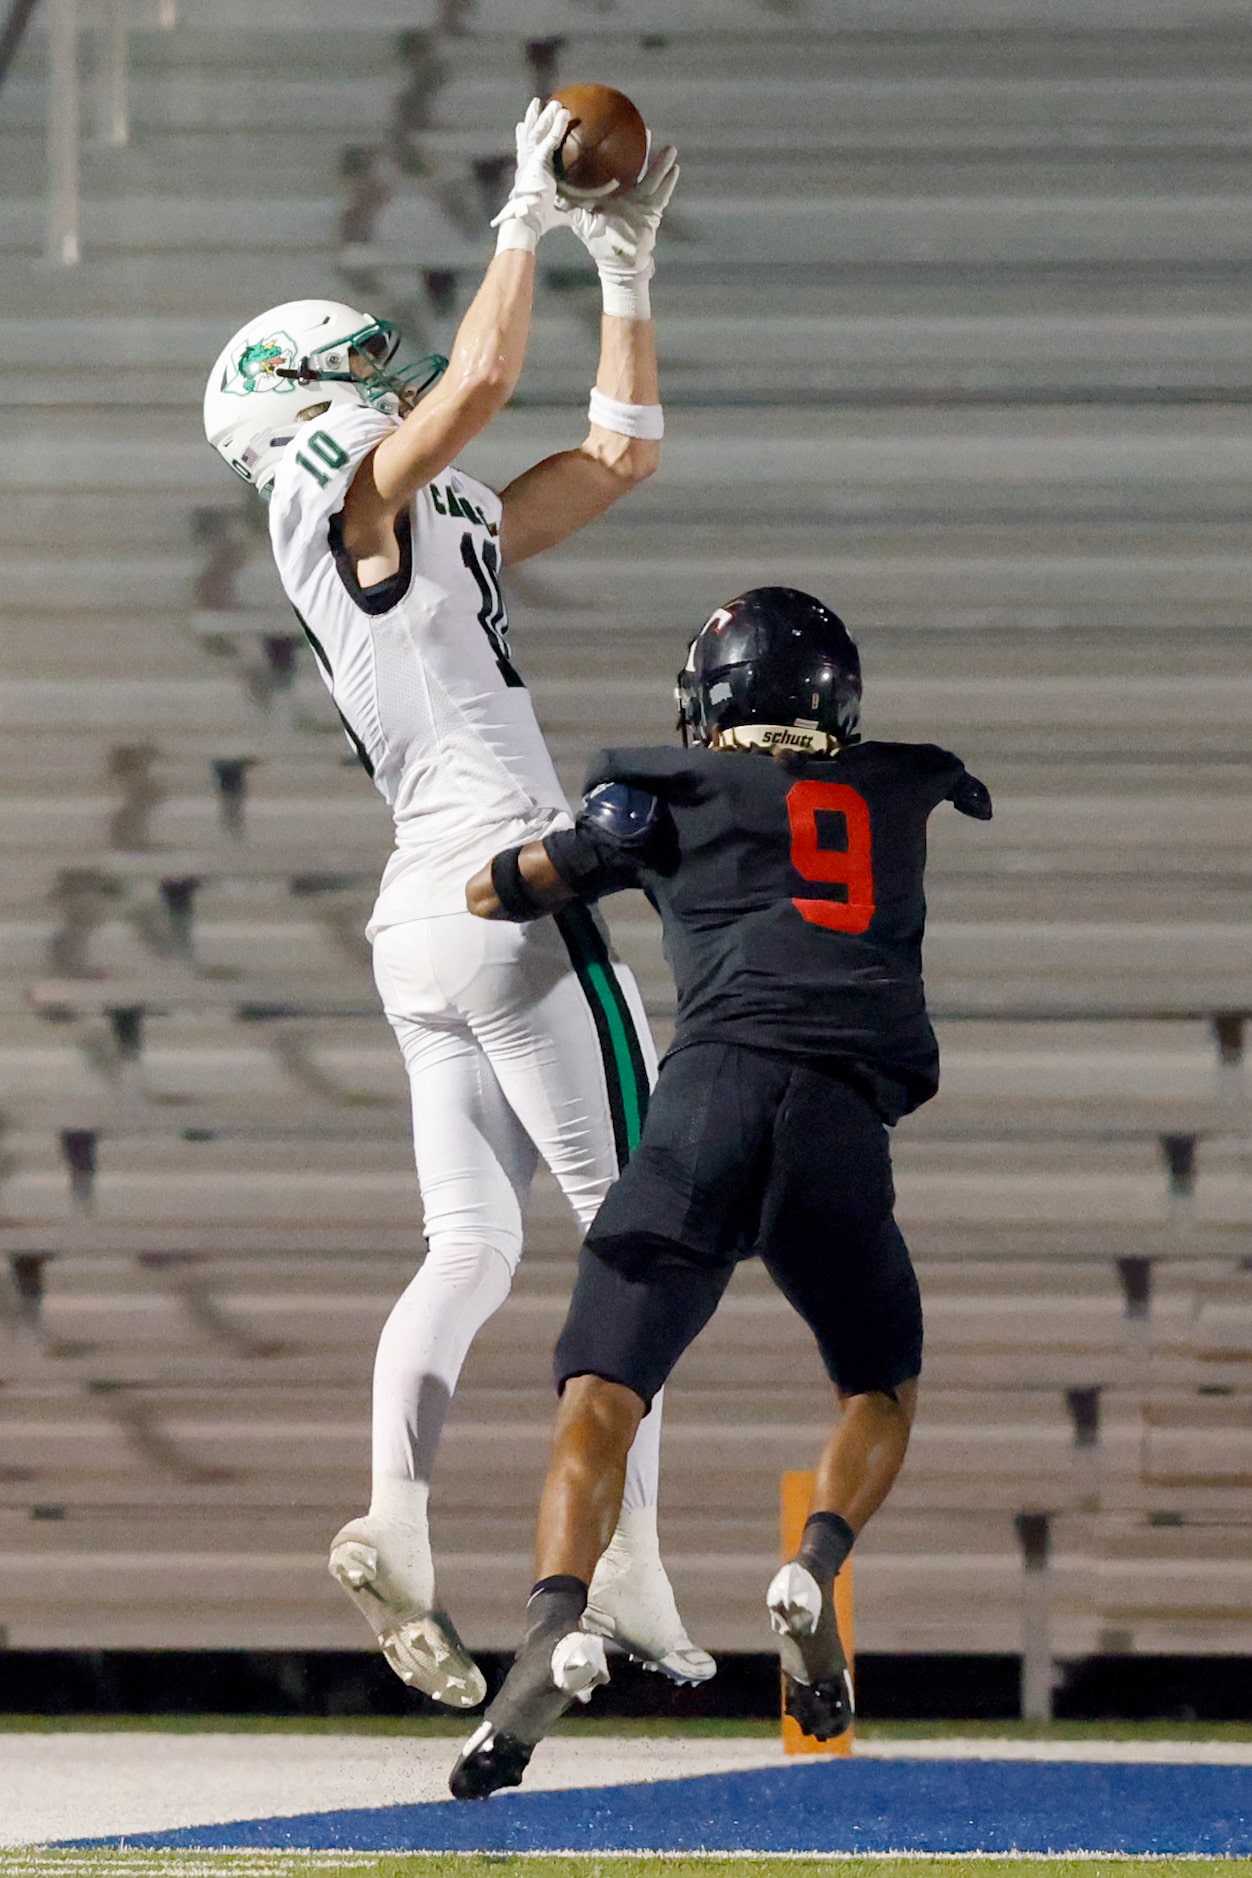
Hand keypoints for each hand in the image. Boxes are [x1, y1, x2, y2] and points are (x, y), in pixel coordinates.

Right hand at [492, 97, 572, 252]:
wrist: (528, 219)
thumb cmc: (541, 219)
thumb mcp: (562, 213)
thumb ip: (577, 214)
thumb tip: (598, 226)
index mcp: (528, 174)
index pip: (525, 151)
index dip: (523, 138)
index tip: (522, 127)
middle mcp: (526, 164)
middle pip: (529, 135)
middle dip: (532, 119)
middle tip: (536, 105)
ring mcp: (530, 160)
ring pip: (538, 132)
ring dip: (546, 116)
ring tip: (554, 103)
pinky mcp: (537, 160)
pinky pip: (549, 139)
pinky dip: (556, 126)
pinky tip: (563, 114)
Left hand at [566, 143, 678, 313]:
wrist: (617, 262)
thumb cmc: (598, 242)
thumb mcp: (582, 220)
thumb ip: (569, 204)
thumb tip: (551, 190)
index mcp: (614, 192)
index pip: (615, 166)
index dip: (615, 150)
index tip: (614, 131)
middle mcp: (629, 193)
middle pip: (638, 166)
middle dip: (642, 148)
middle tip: (646, 128)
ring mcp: (642, 202)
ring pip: (653, 178)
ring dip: (661, 163)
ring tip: (670, 148)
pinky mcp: (652, 213)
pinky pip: (662, 195)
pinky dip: (668, 183)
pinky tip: (675, 168)